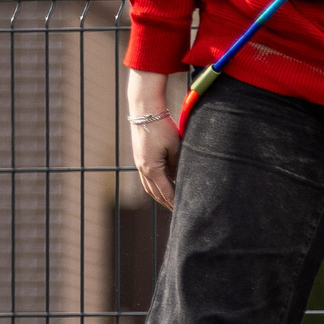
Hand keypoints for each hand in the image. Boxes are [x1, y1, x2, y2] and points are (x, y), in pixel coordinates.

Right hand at [127, 68, 179, 210]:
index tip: (183, 212)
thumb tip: (181, 179)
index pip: (165, 192)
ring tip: (172, 203)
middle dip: (167, 203)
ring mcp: (140, 163)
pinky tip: (165, 185)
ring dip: (160, 196)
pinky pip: (148, 178)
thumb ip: (178, 165)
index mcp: (152, 169)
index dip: (175, 203)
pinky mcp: (140, 157)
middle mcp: (143, 169)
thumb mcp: (175, 147)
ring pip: (150, 187)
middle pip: (155, 193)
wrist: (144, 110)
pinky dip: (156, 185)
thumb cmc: (162, 127)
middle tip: (179, 213)